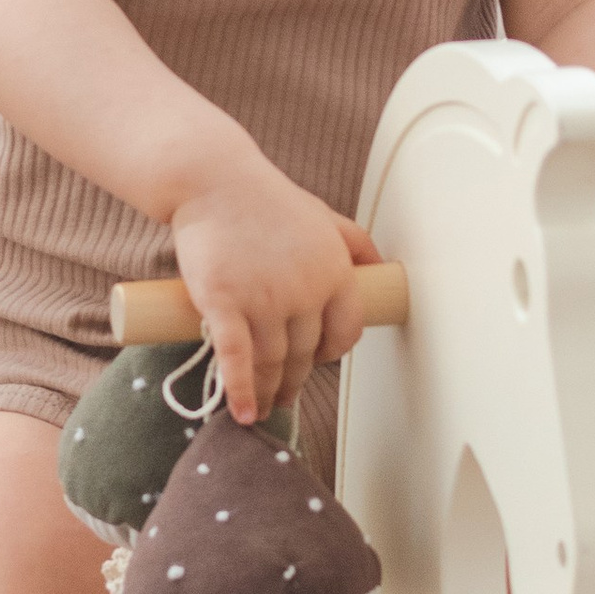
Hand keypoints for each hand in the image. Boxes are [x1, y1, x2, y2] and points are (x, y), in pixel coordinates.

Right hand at [170, 158, 380, 423]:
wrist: (212, 181)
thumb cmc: (265, 199)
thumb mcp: (324, 216)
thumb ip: (356, 243)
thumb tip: (382, 268)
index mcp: (333, 272)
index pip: (345, 333)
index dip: (331, 353)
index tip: (317, 362)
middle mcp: (304, 290)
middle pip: (305, 354)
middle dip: (295, 381)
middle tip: (284, 396)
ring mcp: (263, 299)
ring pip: (272, 362)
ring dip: (267, 392)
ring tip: (261, 407)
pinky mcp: (223, 303)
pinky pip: (236, 359)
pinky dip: (240, 391)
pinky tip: (241, 412)